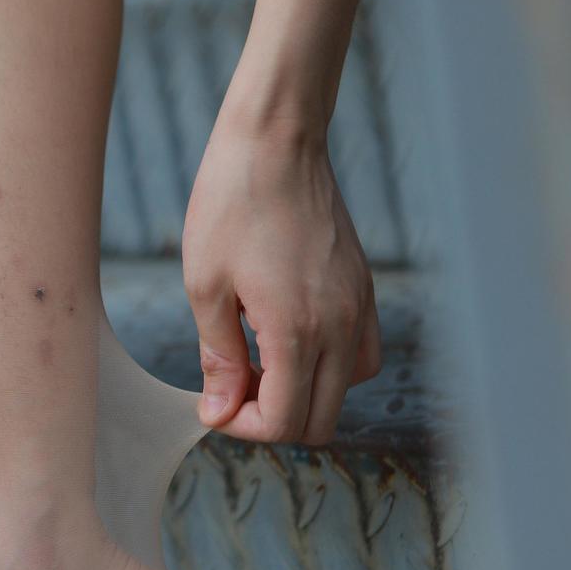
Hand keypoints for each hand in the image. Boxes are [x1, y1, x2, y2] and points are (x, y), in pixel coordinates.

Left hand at [181, 118, 379, 443]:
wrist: (276, 143)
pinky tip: (289, 339)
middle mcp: (341, 325)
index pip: (285, 421)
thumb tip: (218, 412)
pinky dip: (329, 366)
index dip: (243, 427)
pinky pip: (363, 354)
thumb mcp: (205, 287)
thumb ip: (218, 358)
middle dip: (273, 418)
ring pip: (346, 391)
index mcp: (298, 329)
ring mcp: (360, 307)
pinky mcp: (365, 290)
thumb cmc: (230, 206)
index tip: (213, 403)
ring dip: (304, 393)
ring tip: (259, 362)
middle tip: (232, 387)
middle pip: (320, 420)